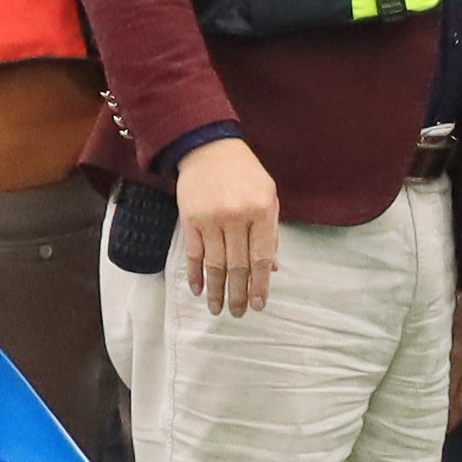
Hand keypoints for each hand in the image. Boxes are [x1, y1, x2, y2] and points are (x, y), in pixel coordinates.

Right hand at [176, 138, 282, 316]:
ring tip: (217, 309)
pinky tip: (197, 290)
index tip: (259, 305)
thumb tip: (272, 269)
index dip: (260, 285)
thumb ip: (271, 232)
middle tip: (239, 313)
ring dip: (216, 290)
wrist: (209, 148)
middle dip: (238, 294)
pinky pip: (194, 253)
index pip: (261, 257)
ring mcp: (211, 219)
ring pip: (214, 264)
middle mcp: (236, 216)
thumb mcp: (268, 196)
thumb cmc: (245, 174)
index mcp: (260, 211)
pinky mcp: (190, 219)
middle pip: (237, 265)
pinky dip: (195, 274)